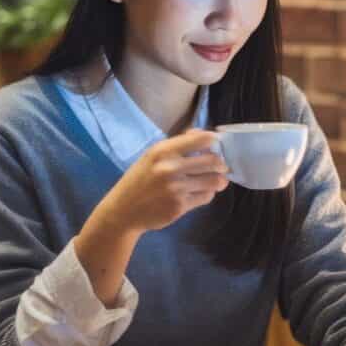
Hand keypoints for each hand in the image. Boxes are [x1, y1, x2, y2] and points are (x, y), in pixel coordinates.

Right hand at [99, 129, 229, 233]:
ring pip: (214, 181)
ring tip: (216, 181)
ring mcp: (176, 188)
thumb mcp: (152, 156)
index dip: (214, 142)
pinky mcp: (180, 206)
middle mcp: (170, 168)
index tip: (216, 146)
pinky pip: (206, 197)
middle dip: (221, 164)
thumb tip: (204, 134)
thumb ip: (178, 145)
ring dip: (218, 181)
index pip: (201, 140)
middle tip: (220, 166)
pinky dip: (207, 194)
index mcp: (163, 151)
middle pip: (213, 161)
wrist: (124, 210)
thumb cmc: (140, 179)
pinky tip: (199, 192)